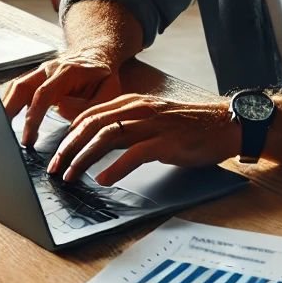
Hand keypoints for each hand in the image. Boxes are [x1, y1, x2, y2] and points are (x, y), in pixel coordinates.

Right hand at [3, 48, 123, 146]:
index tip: (27, 138)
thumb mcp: (108, 92)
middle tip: (2, 134)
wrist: (98, 55)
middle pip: (21, 87)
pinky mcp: (36, 78)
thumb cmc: (104, 77)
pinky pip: (19, 90)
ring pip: (16, 87)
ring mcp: (40, 71)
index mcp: (68, 71)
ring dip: (6, 107)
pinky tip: (7, 120)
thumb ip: (88, 105)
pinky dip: (11, 104)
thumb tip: (60, 110)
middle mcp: (50, 68)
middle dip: (9, 111)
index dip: (33, 117)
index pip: (43, 95)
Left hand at [46, 94, 235, 185]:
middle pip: (93, 124)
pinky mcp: (168, 141)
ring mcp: (154, 124)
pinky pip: (135, 153)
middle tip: (55, 168)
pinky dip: (115, 168)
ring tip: (71, 175)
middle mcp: (141, 109)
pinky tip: (103, 179)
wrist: (226, 125)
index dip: (68, 134)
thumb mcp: (154, 119)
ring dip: (84, 158)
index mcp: (135, 103)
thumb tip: (99, 142)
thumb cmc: (191, 125)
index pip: (91, 114)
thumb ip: (129, 126)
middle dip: (69, 147)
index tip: (57, 153)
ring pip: (108, 137)